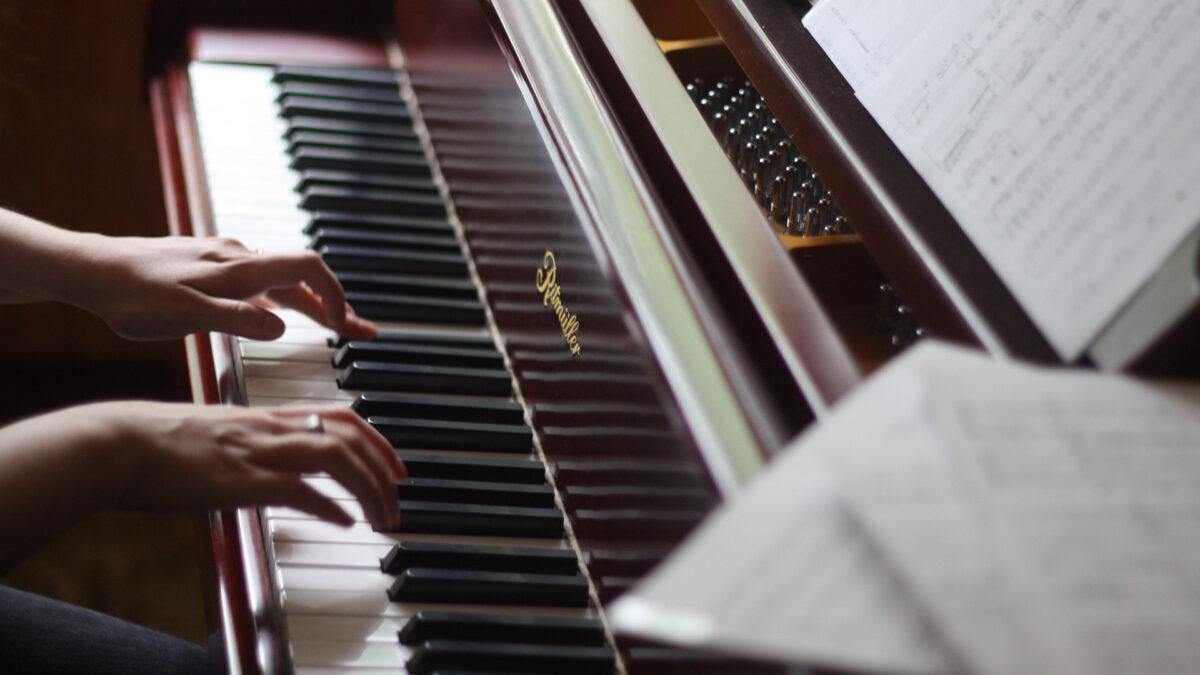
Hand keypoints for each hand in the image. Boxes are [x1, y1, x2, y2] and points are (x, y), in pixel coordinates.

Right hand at [0, 401, 404, 568]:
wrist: (120, 443)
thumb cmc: (163, 443)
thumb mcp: (223, 433)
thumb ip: (257, 443)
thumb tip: (282, 468)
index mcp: (268, 416)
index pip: (342, 417)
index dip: (377, 441)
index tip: (396, 466)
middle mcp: (271, 428)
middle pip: (350, 436)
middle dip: (384, 468)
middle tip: (398, 498)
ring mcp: (258, 452)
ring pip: (336, 457)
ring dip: (368, 488)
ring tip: (381, 517)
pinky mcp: (240, 479)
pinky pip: (300, 489)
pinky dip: (330, 506)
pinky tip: (345, 523)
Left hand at [71, 234, 377, 340]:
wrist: (88, 269)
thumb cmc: (131, 295)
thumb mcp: (186, 315)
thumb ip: (238, 320)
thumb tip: (282, 328)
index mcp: (239, 268)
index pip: (308, 269)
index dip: (335, 296)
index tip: (348, 325)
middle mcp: (238, 258)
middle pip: (301, 277)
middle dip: (335, 305)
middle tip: (360, 331)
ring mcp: (223, 260)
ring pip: (280, 280)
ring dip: (311, 303)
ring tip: (332, 326)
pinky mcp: (207, 266)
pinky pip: (258, 281)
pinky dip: (282, 299)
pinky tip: (278, 313)